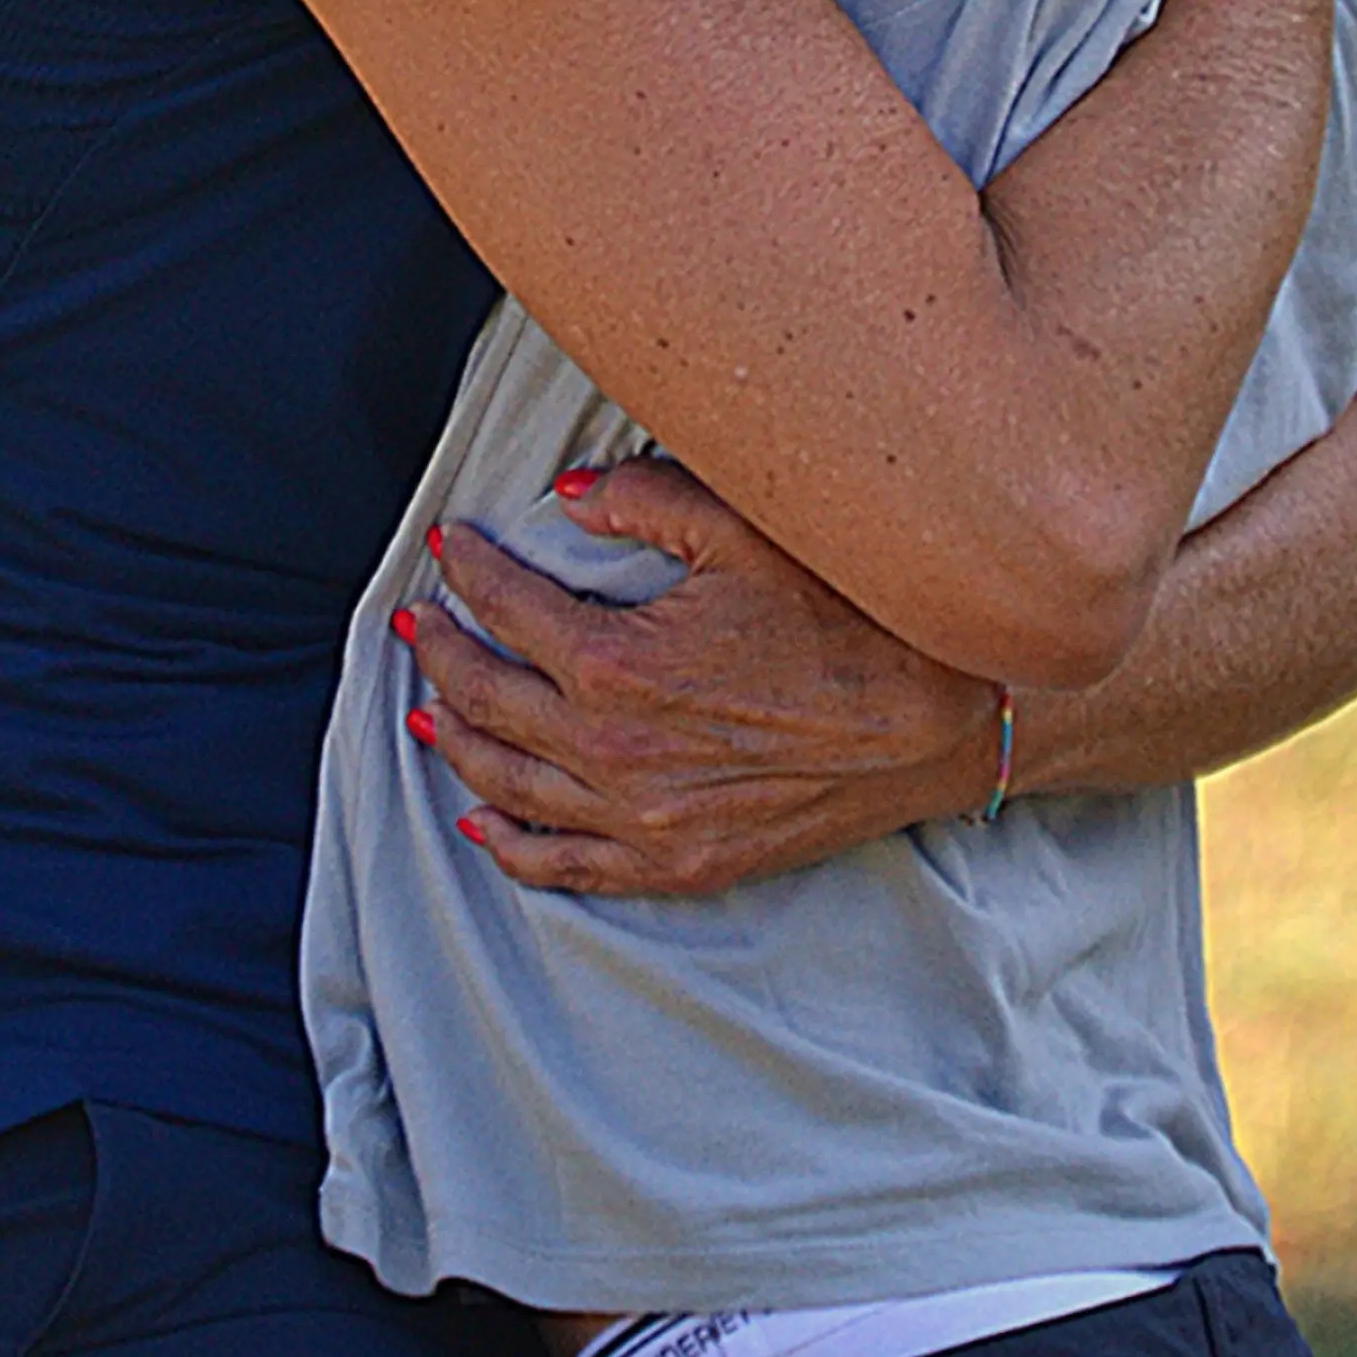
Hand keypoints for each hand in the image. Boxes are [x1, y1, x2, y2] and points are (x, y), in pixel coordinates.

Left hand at [406, 458, 997, 898]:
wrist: (938, 722)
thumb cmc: (850, 619)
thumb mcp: (746, 529)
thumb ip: (642, 498)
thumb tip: (564, 493)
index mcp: (617, 663)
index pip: (509, 609)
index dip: (469, 572)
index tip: (448, 548)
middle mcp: (613, 751)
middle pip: (488, 700)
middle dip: (441, 654)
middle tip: (417, 623)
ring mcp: (641, 819)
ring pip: (509, 783)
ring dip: (456, 741)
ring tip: (425, 709)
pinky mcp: (677, 863)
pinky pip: (564, 863)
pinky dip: (511, 841)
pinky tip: (481, 818)